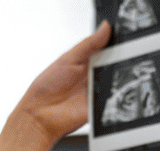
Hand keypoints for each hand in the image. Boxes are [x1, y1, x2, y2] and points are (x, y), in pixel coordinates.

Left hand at [14, 21, 112, 144]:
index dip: (115, 44)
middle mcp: (95, 78)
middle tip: (111, 58)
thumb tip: (105, 27)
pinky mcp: (101, 108)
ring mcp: (98, 93)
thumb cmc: (46, 87)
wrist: (39, 115)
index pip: (108, 50)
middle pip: (116, 66)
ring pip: (117, 82)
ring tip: (103, 75)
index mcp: (87, 63)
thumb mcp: (68, 58)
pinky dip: (113, 95)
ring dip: (115, 77)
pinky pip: (114, 100)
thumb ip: (88, 44)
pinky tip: (105, 89)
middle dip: (118, 60)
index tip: (120, 39)